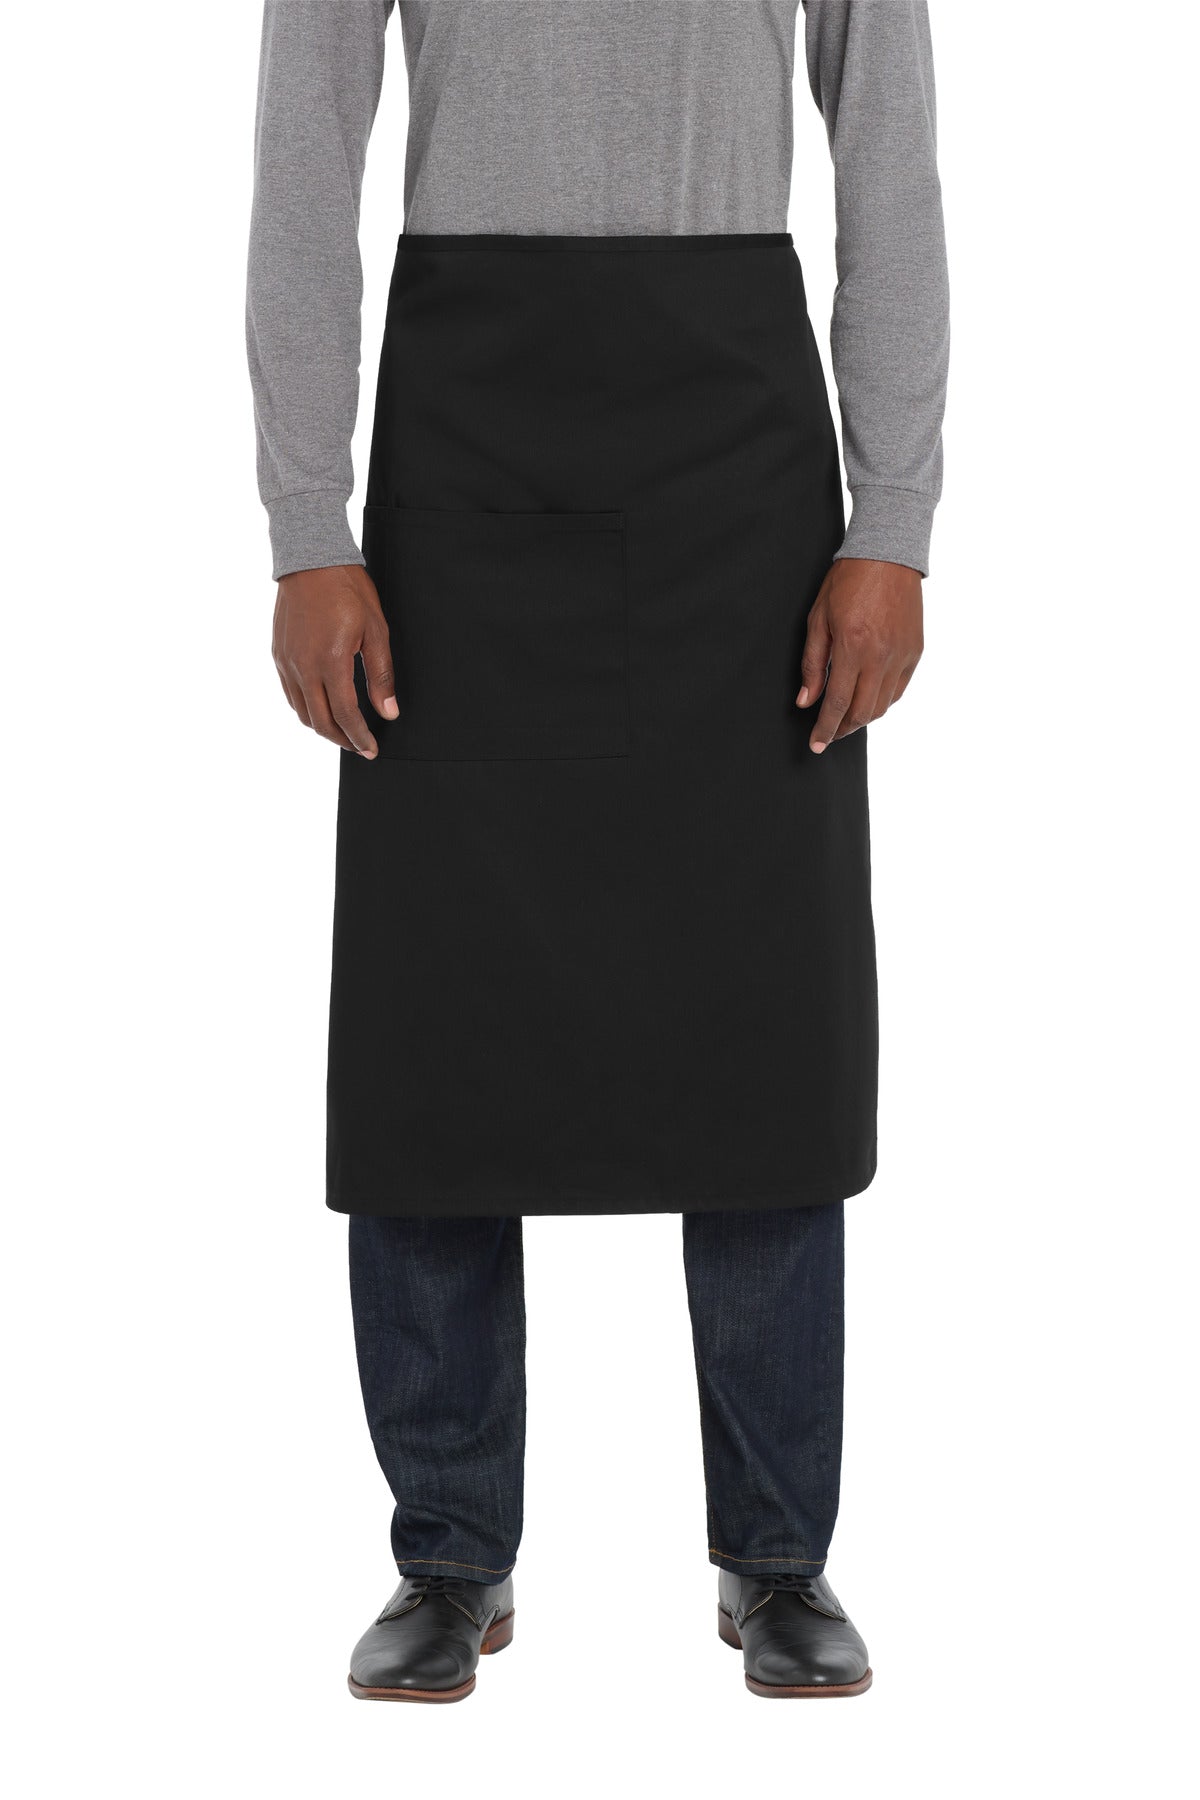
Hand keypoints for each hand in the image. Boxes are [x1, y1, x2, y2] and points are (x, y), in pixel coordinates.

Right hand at [273, 564, 396, 757]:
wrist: (310, 560)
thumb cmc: (348, 590)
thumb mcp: (376, 631)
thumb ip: (381, 676)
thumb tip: (388, 712)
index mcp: (332, 662)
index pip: (346, 716)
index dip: (360, 738)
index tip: (371, 750)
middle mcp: (304, 667)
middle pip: (321, 722)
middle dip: (342, 740)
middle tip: (360, 747)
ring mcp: (287, 662)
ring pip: (302, 712)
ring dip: (323, 728)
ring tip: (343, 732)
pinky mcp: (278, 654)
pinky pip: (290, 694)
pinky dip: (306, 709)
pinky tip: (321, 708)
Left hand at [796, 557, 923, 752]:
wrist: (887, 555)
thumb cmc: (847, 582)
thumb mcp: (818, 620)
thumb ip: (813, 664)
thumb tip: (806, 701)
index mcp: (852, 647)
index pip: (836, 704)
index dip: (824, 730)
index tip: (815, 745)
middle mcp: (881, 656)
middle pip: (861, 712)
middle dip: (842, 730)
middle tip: (828, 735)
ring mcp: (901, 656)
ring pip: (881, 706)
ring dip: (861, 719)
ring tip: (845, 720)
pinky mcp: (915, 652)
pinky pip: (897, 690)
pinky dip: (881, 702)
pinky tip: (867, 701)